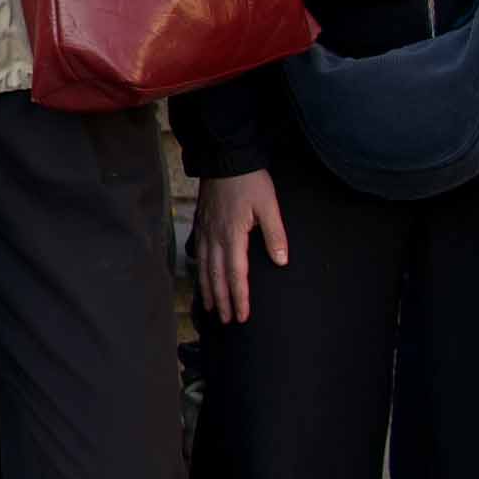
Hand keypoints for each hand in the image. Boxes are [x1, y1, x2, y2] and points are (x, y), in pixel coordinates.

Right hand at [192, 170, 290, 328]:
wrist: (224, 157)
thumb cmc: (249, 181)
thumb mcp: (268, 205)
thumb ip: (275, 234)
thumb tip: (280, 261)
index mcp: (233, 235)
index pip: (236, 274)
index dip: (240, 297)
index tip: (243, 316)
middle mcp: (215, 237)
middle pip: (217, 276)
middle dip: (223, 301)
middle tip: (228, 321)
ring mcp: (205, 231)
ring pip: (204, 268)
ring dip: (209, 290)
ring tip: (212, 308)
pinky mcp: (201, 223)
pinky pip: (198, 253)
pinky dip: (200, 270)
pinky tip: (202, 277)